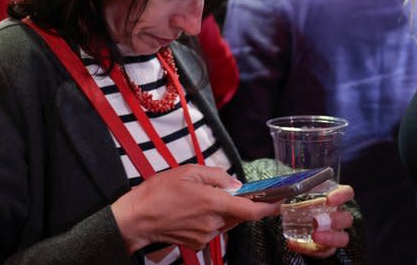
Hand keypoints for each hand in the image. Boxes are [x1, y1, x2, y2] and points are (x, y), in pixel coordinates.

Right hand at [112, 164, 281, 252]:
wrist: (136, 219)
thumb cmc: (158, 193)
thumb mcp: (188, 172)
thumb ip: (215, 176)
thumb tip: (233, 183)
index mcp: (213, 203)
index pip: (251, 210)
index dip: (269, 207)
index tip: (281, 201)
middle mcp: (213, 223)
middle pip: (238, 214)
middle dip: (236, 202)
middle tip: (221, 188)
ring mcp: (206, 235)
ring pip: (225, 221)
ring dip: (220, 209)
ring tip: (198, 197)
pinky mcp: (198, 243)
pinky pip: (213, 228)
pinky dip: (209, 218)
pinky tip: (191, 209)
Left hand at [285, 184, 354, 258]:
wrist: (286, 217)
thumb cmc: (293, 199)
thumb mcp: (290, 191)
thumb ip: (284, 189)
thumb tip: (273, 192)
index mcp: (332, 197)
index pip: (347, 193)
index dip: (342, 195)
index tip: (329, 199)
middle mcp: (336, 215)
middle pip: (347, 218)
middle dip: (335, 220)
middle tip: (317, 220)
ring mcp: (332, 232)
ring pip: (343, 238)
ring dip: (330, 237)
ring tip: (314, 234)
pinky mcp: (324, 247)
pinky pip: (325, 251)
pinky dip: (310, 249)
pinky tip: (295, 244)